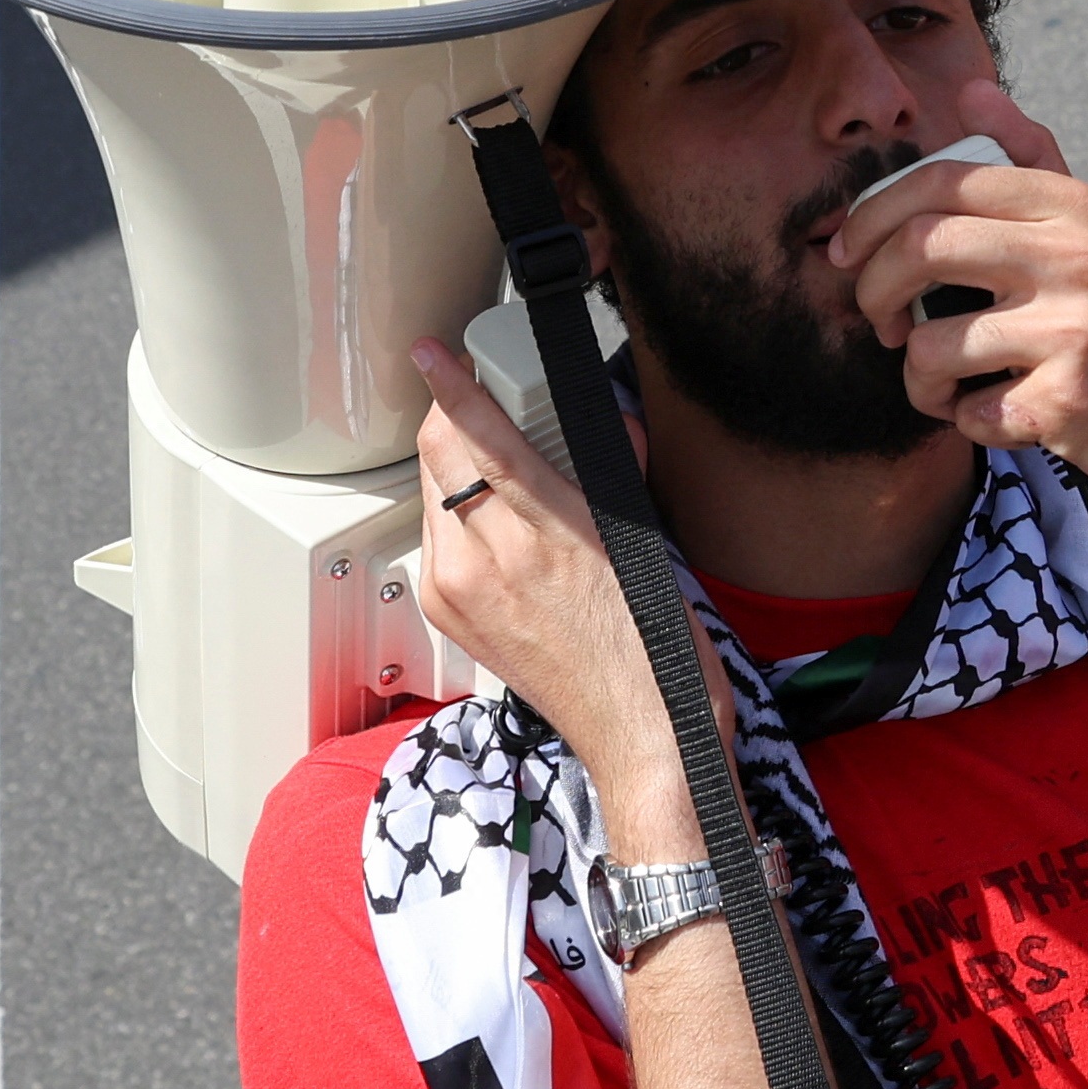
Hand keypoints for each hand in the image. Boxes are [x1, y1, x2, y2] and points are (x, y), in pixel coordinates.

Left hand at [397, 346, 707, 833]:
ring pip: (433, 493)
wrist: (641, 736)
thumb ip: (604, 471)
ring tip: (506, 471)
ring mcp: (458, 593)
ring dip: (457, 467)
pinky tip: (495, 522)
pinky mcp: (449, 616)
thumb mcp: (639, 540)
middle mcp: (484, 563)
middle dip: (459, 419)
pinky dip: (456, 514)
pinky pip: (437, 539)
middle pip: (440, 456)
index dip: (450, 385)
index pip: (476, 436)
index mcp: (542, 534)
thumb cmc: (655, 647)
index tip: (432, 352)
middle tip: (497, 403)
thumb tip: (591, 422)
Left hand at [831, 82, 1087, 543]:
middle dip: (871, 292)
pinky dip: (968, 422)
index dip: (871, 213)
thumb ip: (1031, 159)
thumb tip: (973, 89)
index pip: (942, 180)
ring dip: (918, 379)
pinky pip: (968, 412)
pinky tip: (1000, 414)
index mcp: (1073, 205)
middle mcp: (1078, 254)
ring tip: (943, 385)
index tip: (846, 251)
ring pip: (930, 344)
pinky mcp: (1069, 400)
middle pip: (919, 248)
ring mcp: (1075, 327)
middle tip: (879, 324)